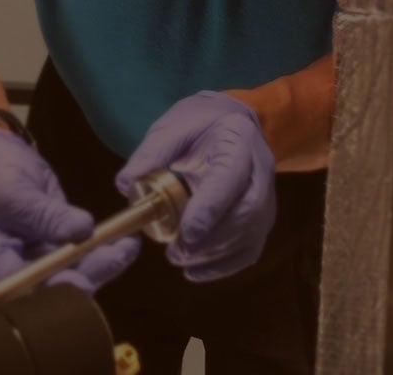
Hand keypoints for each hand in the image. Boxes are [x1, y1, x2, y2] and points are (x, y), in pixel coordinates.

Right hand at [0, 123, 140, 293]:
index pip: (12, 281)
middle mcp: (4, 264)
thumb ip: (47, 215)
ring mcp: (29, 257)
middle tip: (112, 260)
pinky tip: (124, 244)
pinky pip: (75, 257)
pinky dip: (99, 252)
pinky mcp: (49, 247)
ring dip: (98, 265)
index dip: (46, 288)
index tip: (79, 283)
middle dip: (82, 277)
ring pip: (65, 274)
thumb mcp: (16, 189)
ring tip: (127, 248)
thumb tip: (83, 231)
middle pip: (43, 285)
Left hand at [115, 91, 276, 281]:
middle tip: (177, 252)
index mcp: (237, 138)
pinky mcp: (261, 218)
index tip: (186, 232)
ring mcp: (266, 195)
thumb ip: (149, 154)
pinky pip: (251, 248)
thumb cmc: (198, 124)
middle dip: (213, 239)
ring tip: (180, 259)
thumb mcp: (170, 127)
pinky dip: (224, 265)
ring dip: (216, 254)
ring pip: (252, 233)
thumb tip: (125, 185)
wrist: (229, 123)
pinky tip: (195, 270)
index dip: (211, 207)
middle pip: (249, 211)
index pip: (231, 176)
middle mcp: (261, 168)